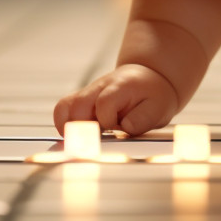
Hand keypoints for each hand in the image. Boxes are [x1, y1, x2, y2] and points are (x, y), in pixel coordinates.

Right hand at [52, 64, 179, 136]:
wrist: (147, 78)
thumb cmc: (152, 94)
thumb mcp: (158, 107)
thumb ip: (142, 119)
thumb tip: (124, 128)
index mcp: (119, 87)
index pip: (104, 104)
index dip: (108, 122)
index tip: (117, 130)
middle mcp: (99, 88)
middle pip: (77, 106)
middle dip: (83, 129)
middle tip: (95, 142)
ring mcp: (87, 93)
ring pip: (63, 108)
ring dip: (68, 128)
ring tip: (82, 142)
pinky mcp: (80, 101)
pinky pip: (63, 111)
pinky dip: (64, 125)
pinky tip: (78, 137)